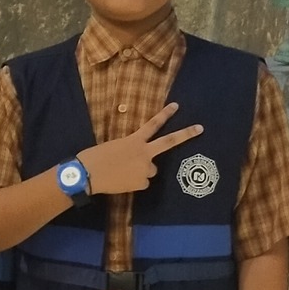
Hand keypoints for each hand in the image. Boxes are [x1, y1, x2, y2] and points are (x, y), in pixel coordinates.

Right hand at [75, 103, 204, 195]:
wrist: (88, 174)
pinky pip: (142, 183)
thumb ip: (129, 148)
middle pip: (169, 142)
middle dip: (186, 134)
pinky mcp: (142, 183)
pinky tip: (122, 182)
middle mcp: (144, 153)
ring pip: (150, 170)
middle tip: (200, 128)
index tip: (177, 106)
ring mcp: (145, 169)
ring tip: (123, 173)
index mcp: (134, 140)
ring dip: (142, 171)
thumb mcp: (113, 146)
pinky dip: (134, 183)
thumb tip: (135, 157)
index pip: (153, 124)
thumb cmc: (95, 157)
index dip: (165, 114)